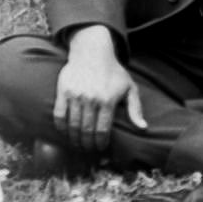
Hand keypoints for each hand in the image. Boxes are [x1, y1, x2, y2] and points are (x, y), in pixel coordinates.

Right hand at [53, 26, 146, 158]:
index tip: (100, 148)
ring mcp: (76, 95)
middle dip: (87, 145)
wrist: (92, 51)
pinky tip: (65, 133)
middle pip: (87, 131)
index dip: (101, 144)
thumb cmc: (113, 71)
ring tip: (77, 144)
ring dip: (74, 139)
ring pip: (73, 126)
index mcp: (108, 100)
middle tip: (88, 150)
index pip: (102, 131)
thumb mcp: (129, 87)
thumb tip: (143, 128)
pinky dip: (61, 128)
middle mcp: (91, 99)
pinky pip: (59, 115)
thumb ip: (135, 109)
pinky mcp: (64, 91)